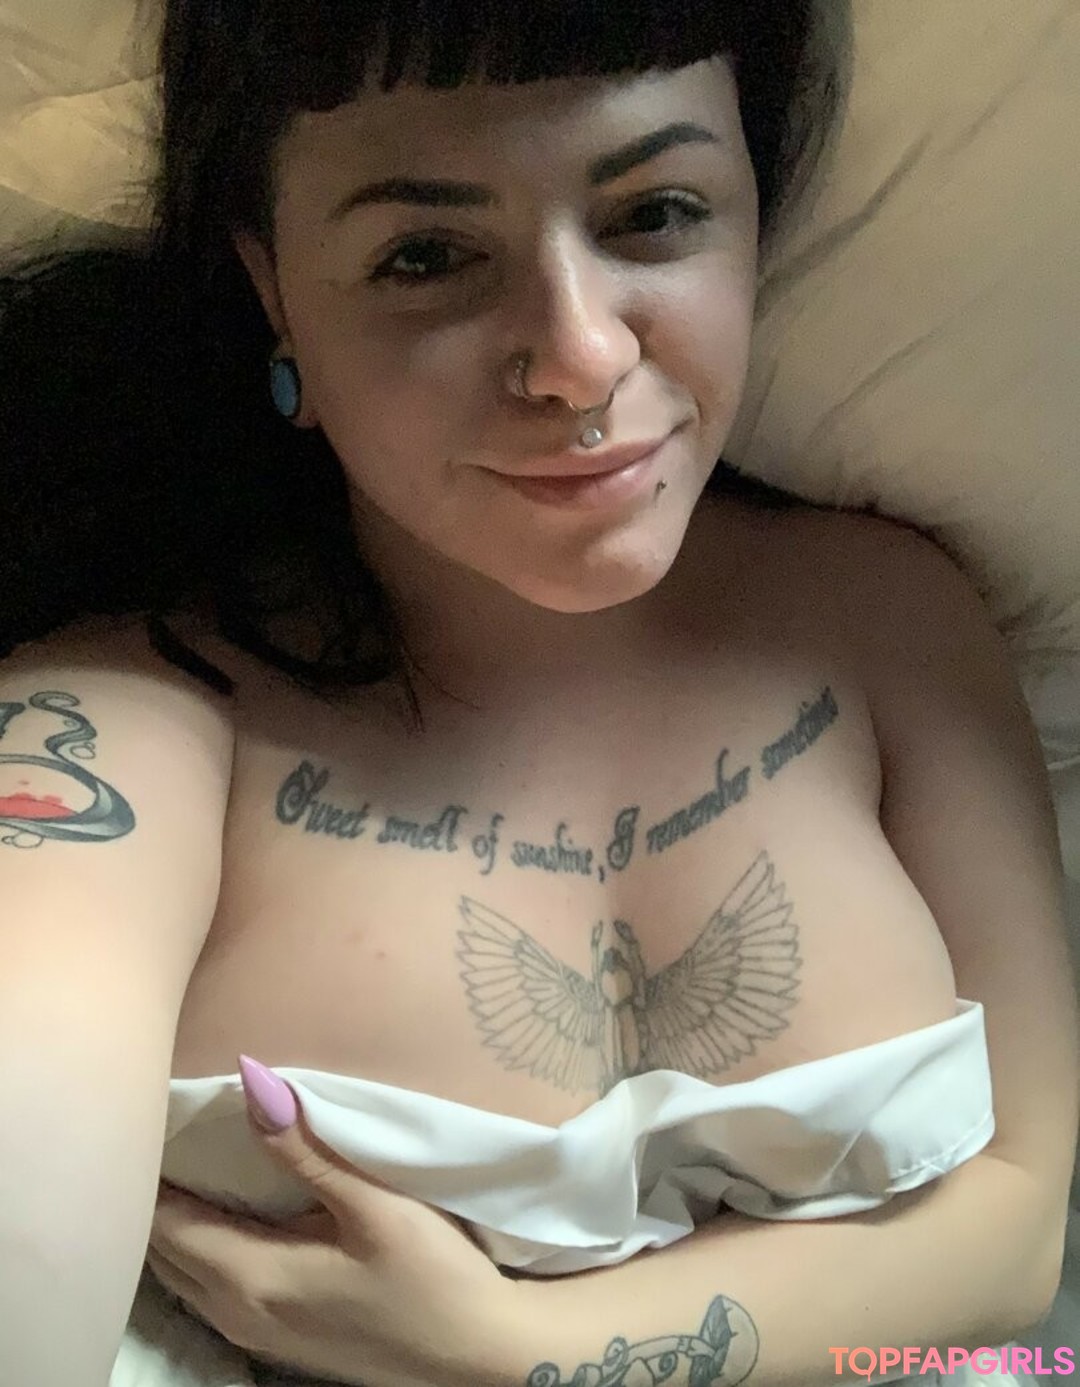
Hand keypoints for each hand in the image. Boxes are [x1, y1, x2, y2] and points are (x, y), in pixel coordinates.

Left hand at [148, 1057, 520, 1386]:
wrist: (479, 1358)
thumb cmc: (433, 1278)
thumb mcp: (375, 1206)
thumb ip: (308, 1149)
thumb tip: (252, 1082)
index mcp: (251, 1278)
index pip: (168, 1223)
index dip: (153, 1172)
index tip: (155, 1117)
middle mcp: (236, 1313)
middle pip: (165, 1254)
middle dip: (156, 1198)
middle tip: (167, 1134)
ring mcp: (257, 1335)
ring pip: (185, 1276)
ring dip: (177, 1229)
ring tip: (189, 1168)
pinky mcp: (280, 1342)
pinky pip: (209, 1292)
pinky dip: (200, 1252)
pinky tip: (225, 1220)